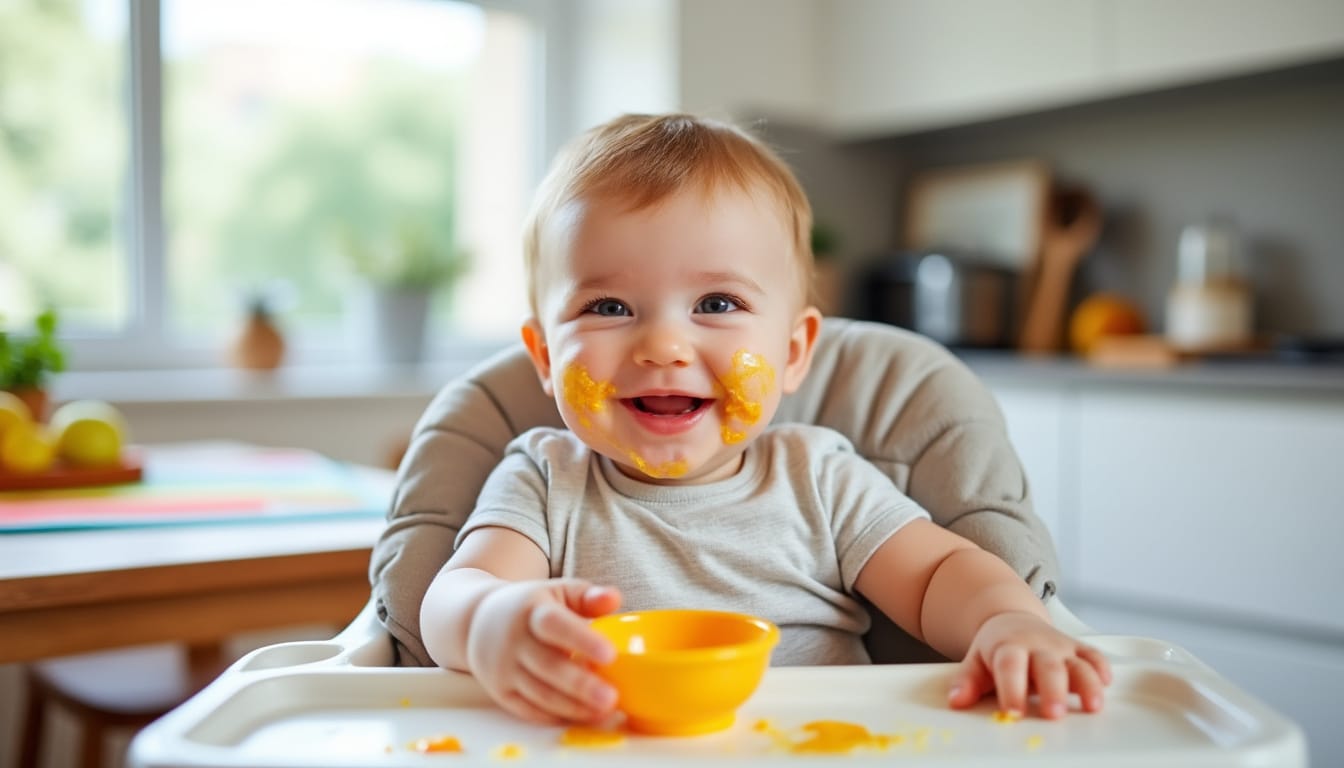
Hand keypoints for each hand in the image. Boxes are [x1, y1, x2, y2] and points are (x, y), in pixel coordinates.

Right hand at [466, 579, 621, 724]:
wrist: (477, 621)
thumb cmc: (530, 606)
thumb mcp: (557, 591)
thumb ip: (587, 596)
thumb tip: (614, 600)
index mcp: (531, 611)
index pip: (554, 625)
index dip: (581, 640)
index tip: (610, 654)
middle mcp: (514, 641)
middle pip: (547, 666)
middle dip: (581, 685)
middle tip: (611, 697)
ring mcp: (504, 669)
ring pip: (540, 693)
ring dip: (573, 706)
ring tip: (604, 712)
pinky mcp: (501, 692)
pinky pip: (529, 710)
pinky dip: (557, 717)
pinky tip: (583, 717)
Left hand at [948, 610, 1111, 718]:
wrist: (1011, 620)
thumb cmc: (996, 647)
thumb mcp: (976, 661)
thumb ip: (967, 681)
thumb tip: (957, 700)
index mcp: (1009, 647)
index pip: (1010, 666)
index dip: (1012, 689)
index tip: (1013, 711)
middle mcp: (1038, 646)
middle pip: (1048, 666)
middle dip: (1053, 690)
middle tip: (1054, 713)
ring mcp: (1060, 647)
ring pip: (1077, 663)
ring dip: (1087, 684)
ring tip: (1091, 705)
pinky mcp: (1078, 650)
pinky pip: (1093, 656)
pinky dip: (1102, 668)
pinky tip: (1106, 683)